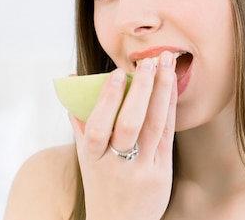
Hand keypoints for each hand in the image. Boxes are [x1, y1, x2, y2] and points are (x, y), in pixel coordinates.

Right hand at [69, 50, 177, 219]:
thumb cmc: (101, 182)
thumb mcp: (85, 157)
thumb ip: (80, 120)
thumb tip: (72, 80)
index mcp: (93, 158)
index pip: (98, 127)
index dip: (109, 100)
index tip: (119, 72)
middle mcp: (117, 165)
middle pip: (130, 125)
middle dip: (141, 91)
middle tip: (149, 62)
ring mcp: (142, 170)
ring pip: (153, 126)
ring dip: (162, 92)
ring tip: (168, 64)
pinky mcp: (162, 172)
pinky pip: (167, 135)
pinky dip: (169, 109)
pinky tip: (172, 88)